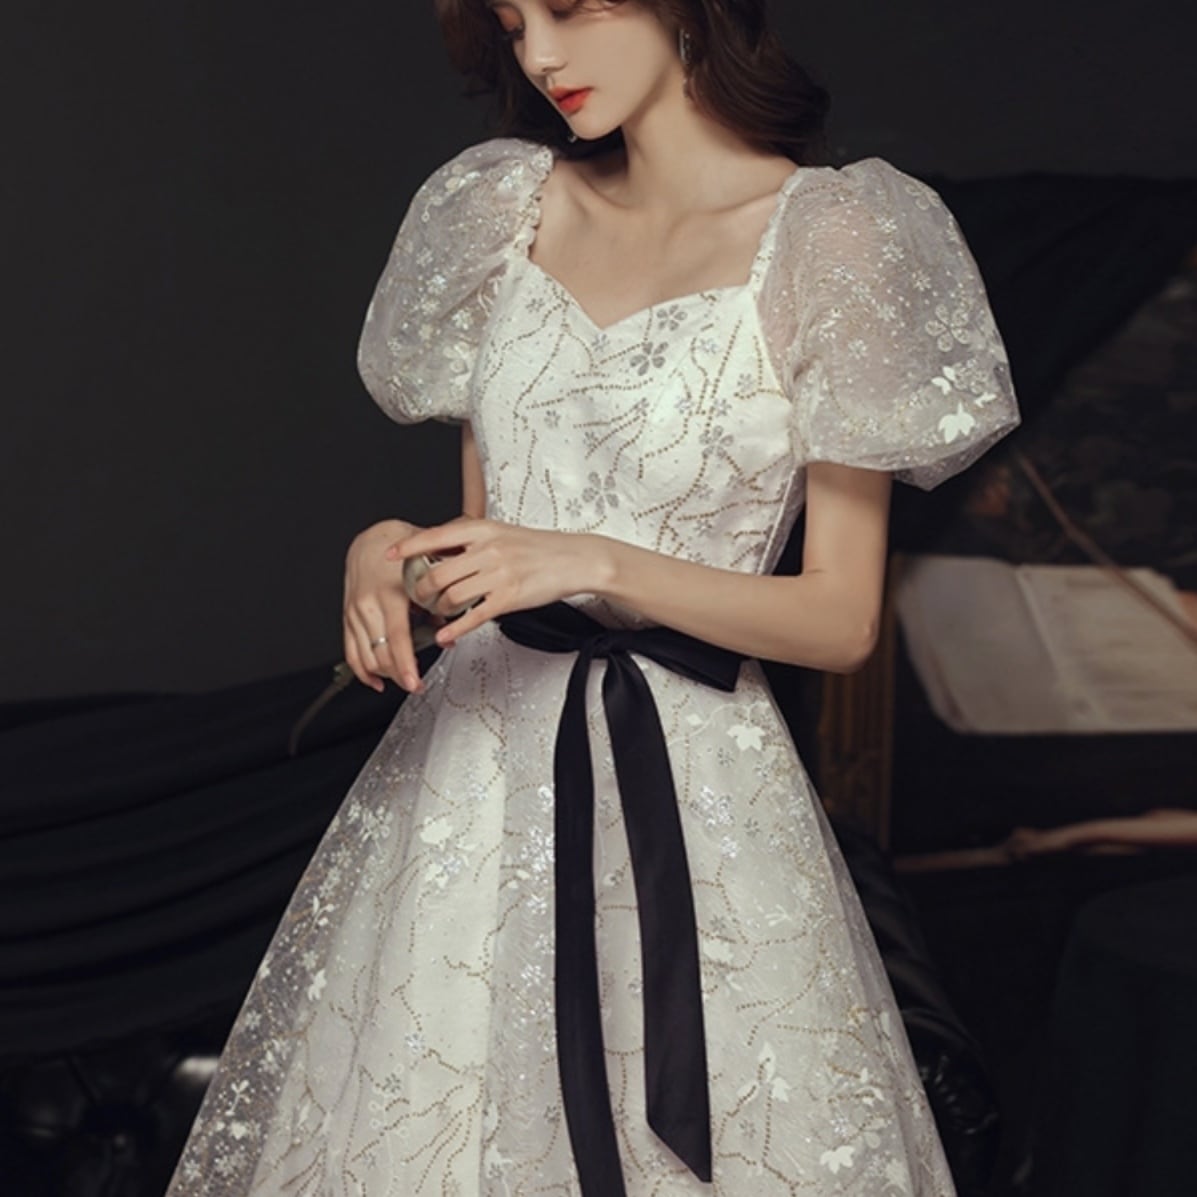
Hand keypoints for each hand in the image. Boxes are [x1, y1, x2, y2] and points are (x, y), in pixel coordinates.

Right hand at [343, 519, 430, 692]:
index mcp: (390, 593)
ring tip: (403, 681)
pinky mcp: (347, 618)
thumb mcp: (428, 575)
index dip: (405, 663)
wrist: (371, 541)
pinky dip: (362, 671)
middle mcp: (368, 604)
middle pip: (381, 652)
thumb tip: (449, 634)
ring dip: (385, 674)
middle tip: (416, 685)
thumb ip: (439, 605)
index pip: (397, 637)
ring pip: (366, 656)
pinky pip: (350, 651)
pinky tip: (376, 681)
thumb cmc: (402, 555)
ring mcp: (355, 613)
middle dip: (399, 674)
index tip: (413, 681)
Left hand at [389, 518, 601, 646]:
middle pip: (437, 573)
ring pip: (451, 596)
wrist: (573, 559)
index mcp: (482, 529)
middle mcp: (487, 550)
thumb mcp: (501, 533)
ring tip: (439, 613)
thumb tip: (438, 550)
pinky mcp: (509, 598)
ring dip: (438, 610)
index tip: (389, 556)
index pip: (435, 536)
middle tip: (418, 597)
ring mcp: (498, 574)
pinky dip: (454, 629)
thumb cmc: (537, 547)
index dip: (408, 547)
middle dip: (420, 590)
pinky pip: (472, 617)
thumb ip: (471, 540)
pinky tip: (446, 636)